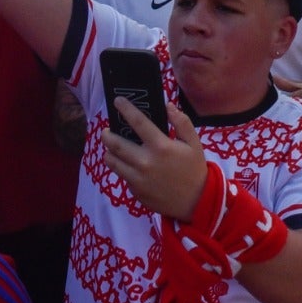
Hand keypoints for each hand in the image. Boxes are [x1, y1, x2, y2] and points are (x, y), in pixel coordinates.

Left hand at [104, 98, 208, 220]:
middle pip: (115, 144)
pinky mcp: (135, 191)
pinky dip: (122, 167)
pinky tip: (129, 164)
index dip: (126, 109)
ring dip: (109, 152)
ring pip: (112, 162)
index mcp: (160, 146)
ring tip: (111, 147)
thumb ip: (182, 122)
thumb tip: (168, 106)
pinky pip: (122, 176)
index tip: (118, 101)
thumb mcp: (194, 143)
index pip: (138, 122)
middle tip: (106, 130)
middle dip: (107, 134)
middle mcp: (145, 162)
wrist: (196, 202)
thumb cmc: (194, 169)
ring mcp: (138, 178)